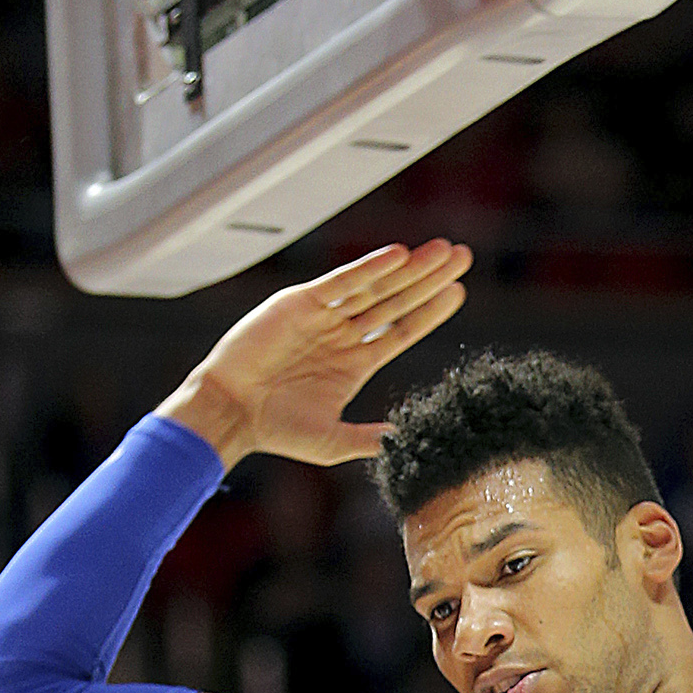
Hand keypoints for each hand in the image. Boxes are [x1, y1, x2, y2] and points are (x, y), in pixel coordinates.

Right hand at [156, 242, 470, 466]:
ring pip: (376, 286)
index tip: (458, 293)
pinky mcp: (300, 304)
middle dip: (430, 279)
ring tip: (445, 251)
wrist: (229, 413)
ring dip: (411, 268)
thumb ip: (370, 438)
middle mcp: (343, 334)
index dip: (431, 311)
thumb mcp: (333, 441)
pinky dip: (370, 267)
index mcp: (355, 362)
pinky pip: (342, 281)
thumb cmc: (275, 429)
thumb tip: (408, 441)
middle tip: (463, 256)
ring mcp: (323, 317)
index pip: (402, 330)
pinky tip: (400, 255)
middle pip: (397, 300)